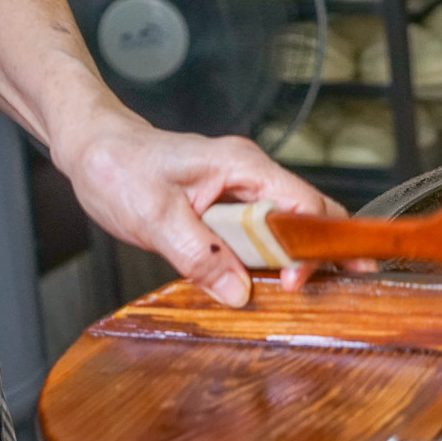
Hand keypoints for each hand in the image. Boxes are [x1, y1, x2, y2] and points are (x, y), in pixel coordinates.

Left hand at [53, 108, 344, 307]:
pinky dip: (272, 258)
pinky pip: (263, 234)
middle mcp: (251, 174)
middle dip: (328, 249)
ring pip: (290, 226)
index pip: (300, 206)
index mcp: (242, 166)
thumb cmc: (118, 167)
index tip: (293, 282)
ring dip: (298, 258)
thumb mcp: (154, 217)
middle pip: (311, 213)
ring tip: (310, 290)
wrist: (94, 147)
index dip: (308, 246)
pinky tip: (272, 280)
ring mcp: (242, 190)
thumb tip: (238, 292)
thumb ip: (199, 255)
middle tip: (347, 282)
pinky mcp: (230, 207)